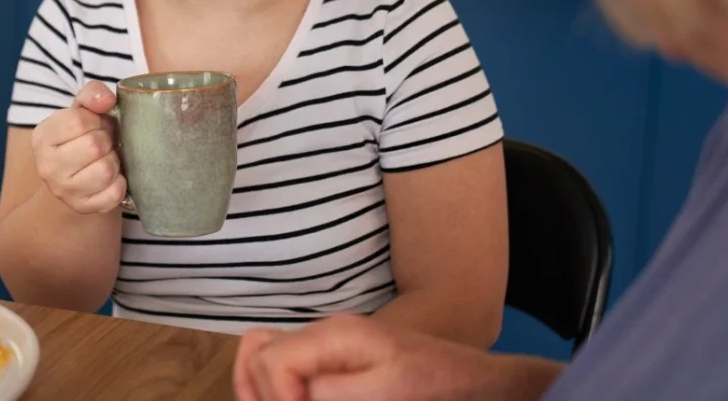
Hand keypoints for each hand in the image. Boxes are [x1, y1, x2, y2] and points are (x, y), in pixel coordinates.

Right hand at [31, 81, 125, 214]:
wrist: (75, 178)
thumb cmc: (81, 138)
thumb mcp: (81, 110)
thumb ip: (92, 94)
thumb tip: (107, 100)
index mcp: (42, 137)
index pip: (79, 121)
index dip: (97, 120)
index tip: (96, 125)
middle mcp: (47, 166)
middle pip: (95, 146)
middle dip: (107, 140)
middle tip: (105, 142)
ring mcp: (63, 191)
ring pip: (106, 170)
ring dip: (114, 161)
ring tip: (107, 158)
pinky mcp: (83, 208)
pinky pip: (114, 192)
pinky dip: (120, 182)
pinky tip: (111, 177)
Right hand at [233, 314, 500, 400]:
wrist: (469, 376)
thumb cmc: (432, 382)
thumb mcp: (384, 393)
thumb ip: (331, 392)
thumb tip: (292, 396)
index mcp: (334, 335)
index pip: (272, 358)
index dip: (275, 395)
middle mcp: (322, 333)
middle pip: (257, 349)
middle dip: (257, 389)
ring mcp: (326, 345)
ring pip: (265, 352)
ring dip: (260, 386)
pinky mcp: (333, 361)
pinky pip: (287, 364)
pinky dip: (279, 385)